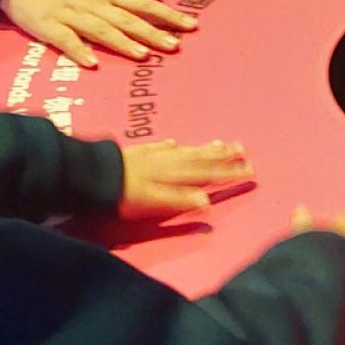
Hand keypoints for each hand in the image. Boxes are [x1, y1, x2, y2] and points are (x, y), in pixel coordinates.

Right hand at [0, 0, 198, 69]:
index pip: (142, 3)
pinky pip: (65, 40)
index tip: (189, 25)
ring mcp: (71, 14)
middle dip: (153, 32)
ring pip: (101, 29)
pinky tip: (91, 63)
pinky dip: (78, 50)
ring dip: (123, 42)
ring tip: (143, 55)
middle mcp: (93, 2)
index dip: (166, 14)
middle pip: (127, 18)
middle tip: (176, 45)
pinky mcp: (49, 26)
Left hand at [118, 138, 251, 218]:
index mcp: (175, 176)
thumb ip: (179, 200)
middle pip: (201, 159)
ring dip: (204, 148)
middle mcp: (169, 163)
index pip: (208, 174)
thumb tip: (206, 200)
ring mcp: (155, 156)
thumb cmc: (124, 195)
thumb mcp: (153, 202)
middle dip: (223, 156)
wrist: (95, 176)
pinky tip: (175, 142)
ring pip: (185, 151)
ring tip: (220, 143)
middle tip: (243, 150)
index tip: (249, 169)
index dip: (229, 172)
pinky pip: (161, 147)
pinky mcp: (139, 154)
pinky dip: (172, 145)